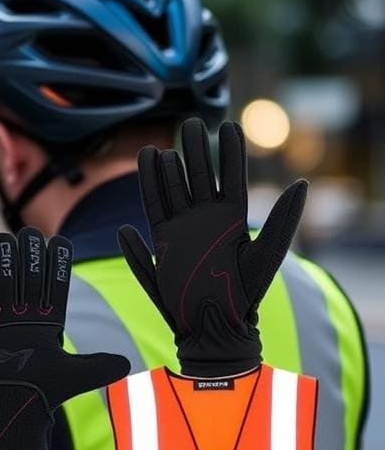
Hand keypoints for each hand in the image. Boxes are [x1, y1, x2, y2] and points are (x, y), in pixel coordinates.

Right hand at [0, 227, 129, 449]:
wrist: (7, 414)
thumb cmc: (39, 396)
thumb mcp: (72, 377)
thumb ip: (97, 367)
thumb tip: (126, 364)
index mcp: (48, 326)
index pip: (55, 288)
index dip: (57, 266)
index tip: (61, 244)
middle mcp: (23, 318)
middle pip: (28, 277)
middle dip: (29, 256)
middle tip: (30, 235)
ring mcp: (0, 320)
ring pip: (3, 280)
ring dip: (4, 257)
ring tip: (5, 237)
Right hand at [118, 118, 307, 376]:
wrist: (214, 324)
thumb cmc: (245, 293)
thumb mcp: (268, 254)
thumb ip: (282, 219)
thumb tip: (302, 183)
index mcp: (232, 217)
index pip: (231, 175)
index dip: (230, 151)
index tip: (229, 126)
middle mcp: (204, 219)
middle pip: (197, 176)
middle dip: (194, 150)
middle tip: (191, 124)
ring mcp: (181, 229)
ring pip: (171, 189)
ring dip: (167, 167)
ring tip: (161, 144)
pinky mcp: (161, 243)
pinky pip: (152, 210)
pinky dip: (148, 190)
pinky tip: (146, 169)